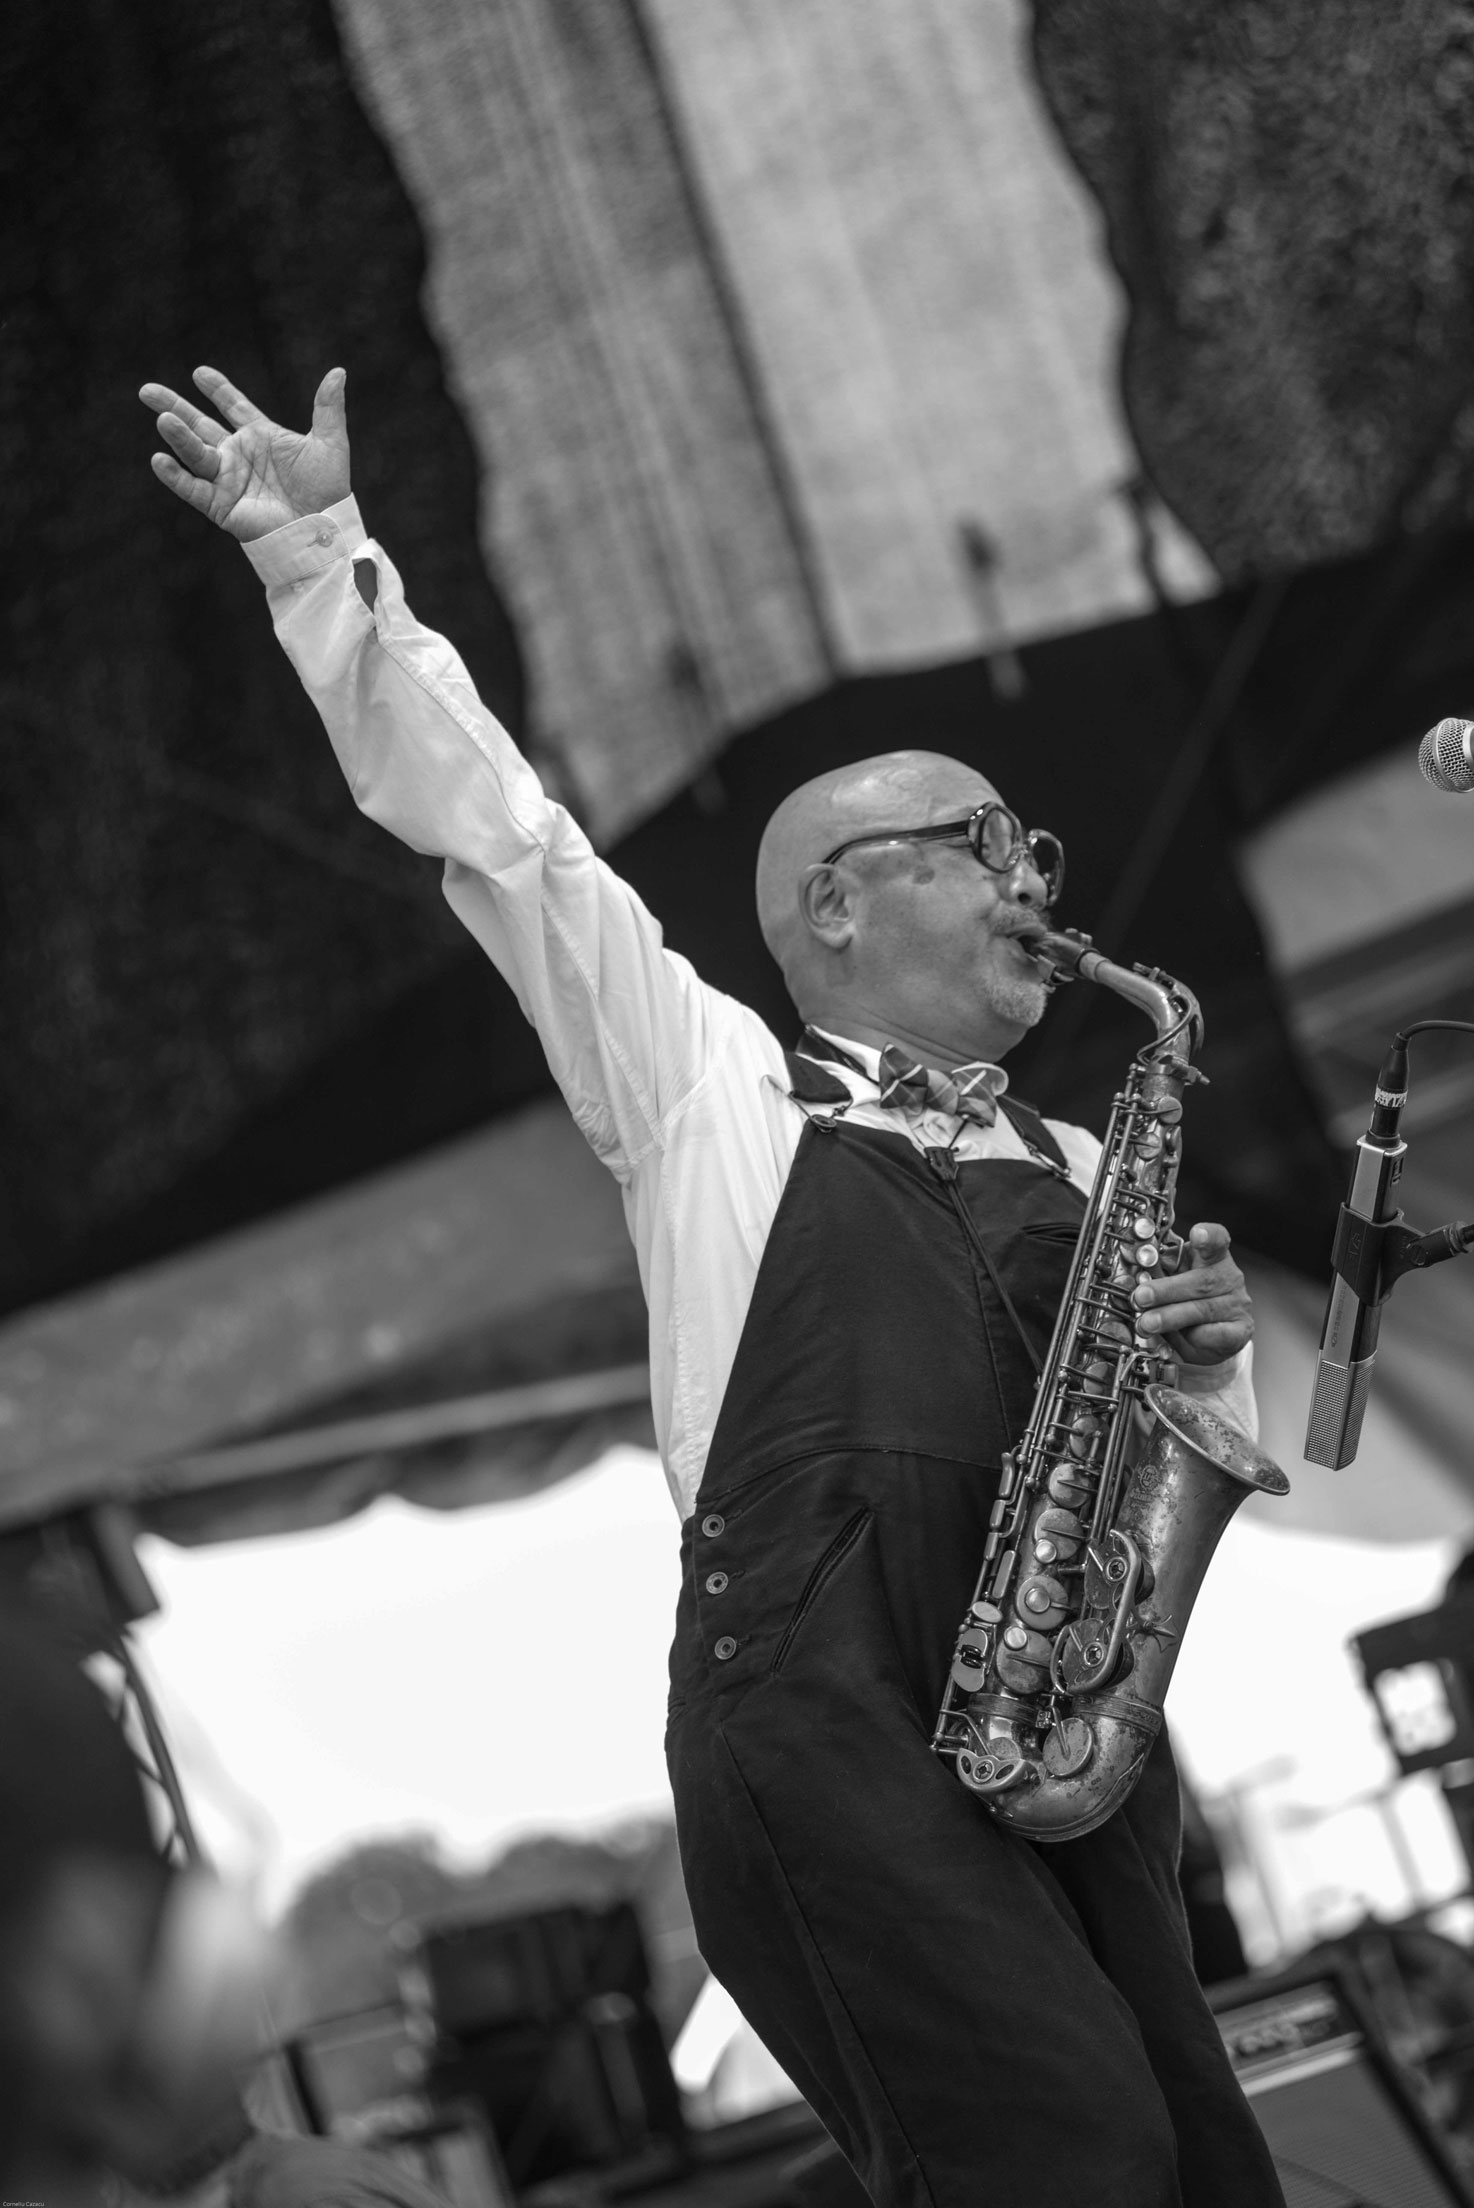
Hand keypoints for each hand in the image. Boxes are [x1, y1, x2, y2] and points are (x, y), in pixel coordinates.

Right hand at [138, 365, 350, 541]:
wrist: (323, 530)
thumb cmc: (329, 490)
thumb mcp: (330, 443)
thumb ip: (328, 408)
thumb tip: (339, 372)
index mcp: (261, 438)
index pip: (233, 407)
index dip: (218, 390)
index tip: (200, 373)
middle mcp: (239, 457)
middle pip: (200, 426)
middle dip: (174, 407)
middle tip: (146, 391)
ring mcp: (228, 480)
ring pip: (195, 453)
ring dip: (178, 436)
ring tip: (163, 419)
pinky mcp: (222, 506)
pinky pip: (193, 489)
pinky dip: (175, 476)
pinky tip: (159, 459)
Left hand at [1131, 1221, 1251, 1366]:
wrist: (1208, 1336)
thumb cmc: (1186, 1300)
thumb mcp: (1172, 1279)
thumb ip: (1159, 1274)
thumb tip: (1134, 1277)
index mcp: (1213, 1257)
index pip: (1217, 1240)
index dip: (1208, 1236)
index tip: (1197, 1234)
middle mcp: (1229, 1277)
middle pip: (1200, 1281)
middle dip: (1166, 1291)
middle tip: (1141, 1297)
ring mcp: (1237, 1304)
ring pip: (1203, 1309)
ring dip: (1170, 1317)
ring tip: (1147, 1323)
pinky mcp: (1240, 1329)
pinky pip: (1218, 1333)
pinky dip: (1197, 1336)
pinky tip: (1183, 1337)